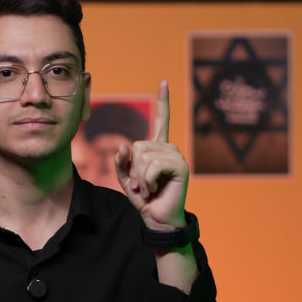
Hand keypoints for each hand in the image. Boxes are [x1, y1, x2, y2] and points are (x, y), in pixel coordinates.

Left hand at [114, 79, 189, 228]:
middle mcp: (169, 148)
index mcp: (157, 149)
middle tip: (142, 184)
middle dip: (133, 169)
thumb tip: (124, 145)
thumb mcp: (125, 179)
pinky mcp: (181, 166)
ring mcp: (177, 156)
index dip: (163, 102)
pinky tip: (154, 189)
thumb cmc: (144, 199)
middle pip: (138, 146)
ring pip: (144, 156)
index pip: (161, 120)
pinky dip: (147, 180)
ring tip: (149, 188)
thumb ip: (121, 162)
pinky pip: (153, 165)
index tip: (164, 82)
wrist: (157, 219)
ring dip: (140, 177)